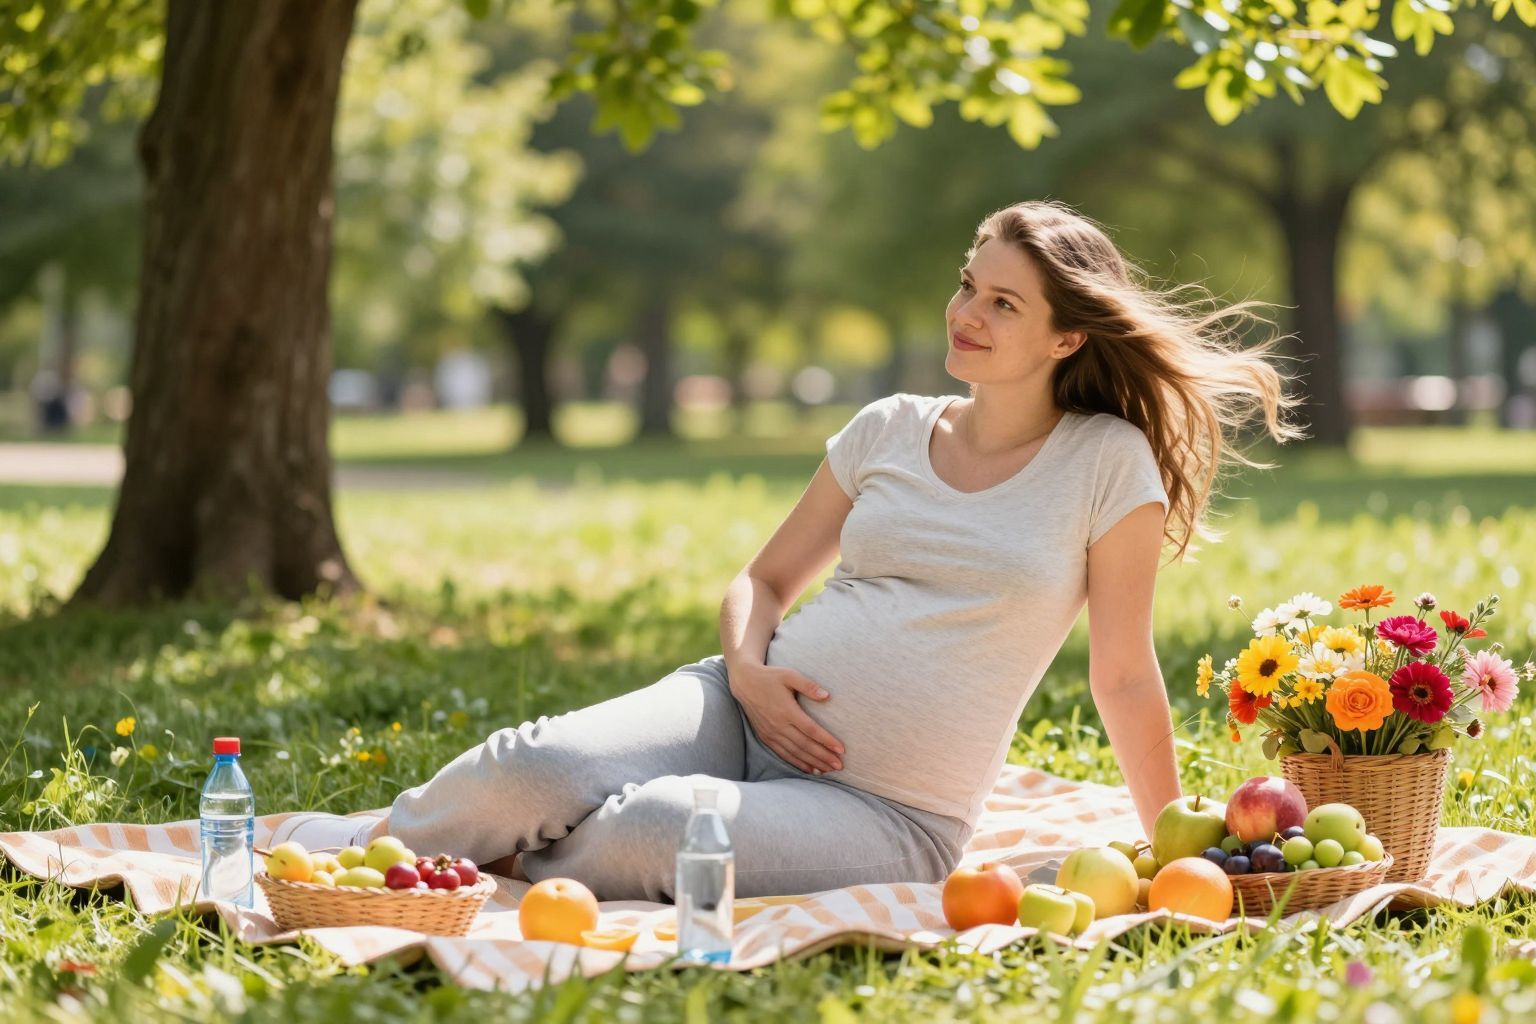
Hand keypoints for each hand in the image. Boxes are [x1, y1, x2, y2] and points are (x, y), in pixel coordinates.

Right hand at [727, 663, 844, 774]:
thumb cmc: (770, 677)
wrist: (745, 683)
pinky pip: (783, 754)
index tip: (841, 749)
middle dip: (824, 757)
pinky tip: (809, 769)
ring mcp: (771, 733)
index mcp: (787, 710)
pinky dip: (797, 763)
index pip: (811, 730)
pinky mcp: (766, 737)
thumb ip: (809, 686)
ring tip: (828, 770)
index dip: (827, 740)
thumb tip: (827, 696)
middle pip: (805, 745)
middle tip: (840, 765)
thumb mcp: (790, 675)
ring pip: (795, 752)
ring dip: (813, 763)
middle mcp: (779, 725)